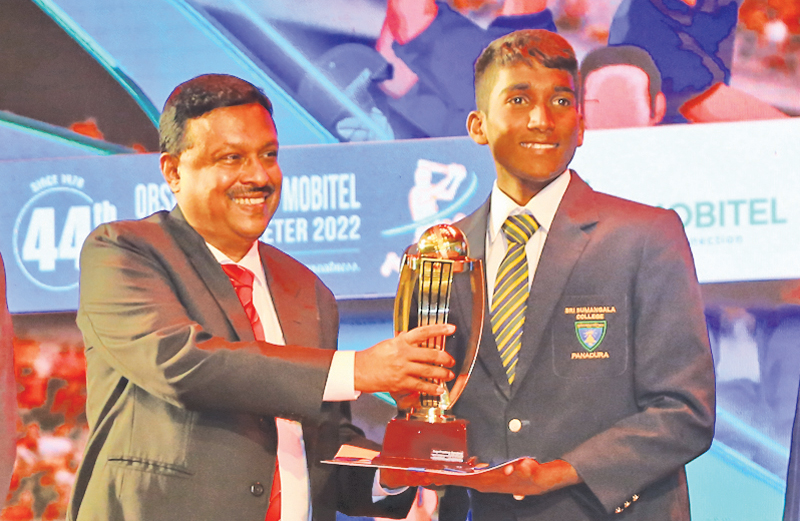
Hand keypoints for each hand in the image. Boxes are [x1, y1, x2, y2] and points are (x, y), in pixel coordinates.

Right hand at [354, 324, 454, 394]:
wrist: (359, 370)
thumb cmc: (372, 357)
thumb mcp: (389, 343)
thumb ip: (403, 341)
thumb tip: (416, 338)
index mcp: (401, 341)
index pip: (423, 332)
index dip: (439, 329)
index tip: (450, 328)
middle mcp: (403, 353)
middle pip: (430, 354)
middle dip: (445, 358)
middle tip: (451, 361)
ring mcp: (402, 368)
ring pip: (428, 371)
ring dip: (441, 374)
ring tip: (449, 375)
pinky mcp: (401, 382)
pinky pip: (420, 385)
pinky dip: (431, 388)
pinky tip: (438, 389)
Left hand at [381, 458, 581, 496]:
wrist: (544, 482)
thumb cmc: (536, 476)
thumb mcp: (533, 472)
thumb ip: (527, 469)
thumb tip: (517, 466)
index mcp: (491, 481)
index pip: (464, 478)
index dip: (446, 477)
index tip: (430, 475)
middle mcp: (485, 482)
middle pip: (457, 479)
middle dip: (439, 477)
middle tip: (419, 474)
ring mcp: (486, 481)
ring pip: (461, 478)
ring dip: (446, 476)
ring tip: (429, 472)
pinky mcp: (489, 479)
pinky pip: (470, 476)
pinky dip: (458, 473)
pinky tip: (454, 467)